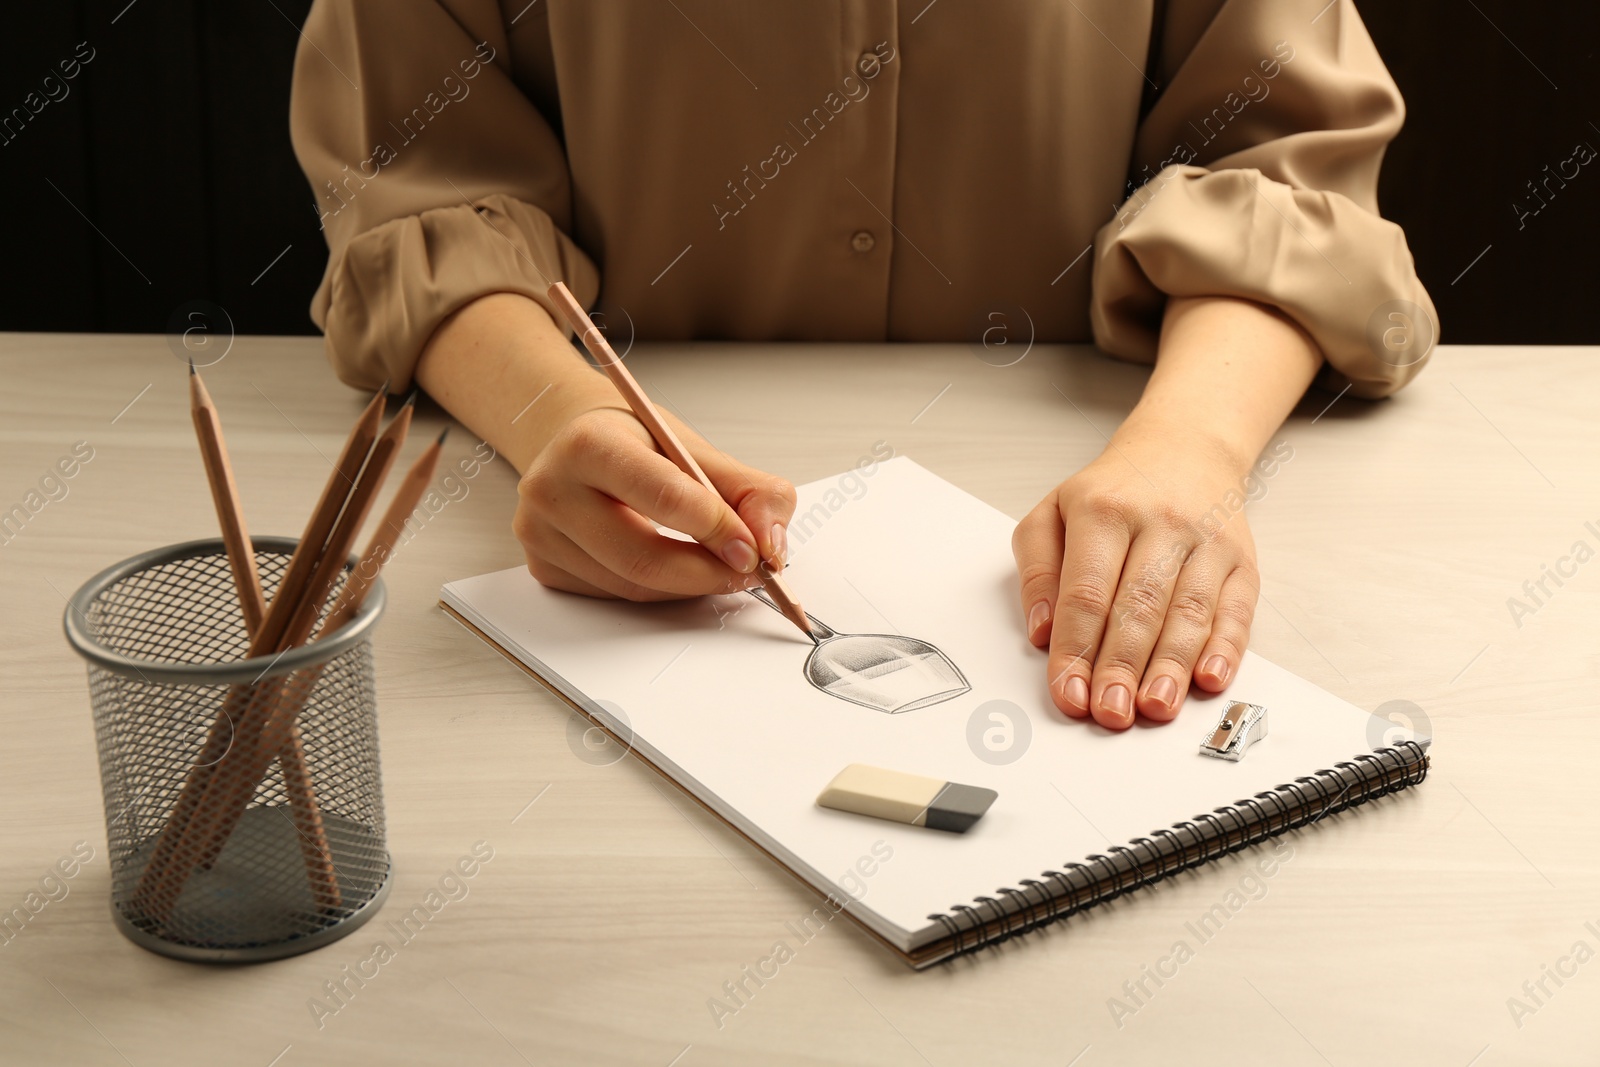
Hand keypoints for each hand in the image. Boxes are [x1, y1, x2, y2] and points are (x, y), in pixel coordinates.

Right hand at [514, 404, 796, 599]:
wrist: (577, 442)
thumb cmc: (634, 442)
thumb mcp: (691, 445)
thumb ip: (747, 489)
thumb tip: (771, 542)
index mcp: (590, 443)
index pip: (664, 495)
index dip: (717, 529)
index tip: (754, 549)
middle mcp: (552, 488)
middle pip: (643, 558)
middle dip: (708, 574)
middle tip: (748, 572)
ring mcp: (541, 533)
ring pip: (633, 587)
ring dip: (689, 586)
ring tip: (718, 567)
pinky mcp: (544, 567)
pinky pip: (615, 596)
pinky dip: (658, 591)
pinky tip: (673, 566)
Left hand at [1012, 425, 1260, 728]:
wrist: (1183, 449)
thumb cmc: (1111, 493)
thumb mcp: (1052, 514)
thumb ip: (1038, 572)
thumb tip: (1041, 631)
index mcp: (1103, 511)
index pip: (1086, 592)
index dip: (1076, 648)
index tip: (1069, 693)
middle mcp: (1159, 523)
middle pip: (1138, 606)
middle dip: (1122, 666)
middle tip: (1110, 713)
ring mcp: (1205, 541)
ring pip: (1189, 610)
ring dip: (1171, 666)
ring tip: (1155, 707)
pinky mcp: (1242, 560)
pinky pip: (1237, 608)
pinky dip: (1226, 647)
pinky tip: (1209, 678)